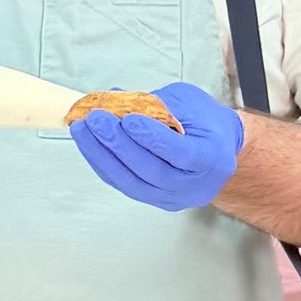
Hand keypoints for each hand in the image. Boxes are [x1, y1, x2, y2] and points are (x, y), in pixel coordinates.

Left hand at [69, 82, 243, 210]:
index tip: (127, 119)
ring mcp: (173, 198)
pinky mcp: (154, 199)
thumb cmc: (205, 121)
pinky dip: (103, 163)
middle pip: (152, 171)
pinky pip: (124, 184)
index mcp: (212, 159)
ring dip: (102, 155)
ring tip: (82, 129)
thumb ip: (156, 104)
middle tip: (95, 120)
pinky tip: (89, 143)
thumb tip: (114, 100)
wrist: (218, 150)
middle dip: (119, 144)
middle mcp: (195, 186)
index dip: (152, 137)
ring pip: (132, 182)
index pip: (181, 153)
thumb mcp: (190, 102)